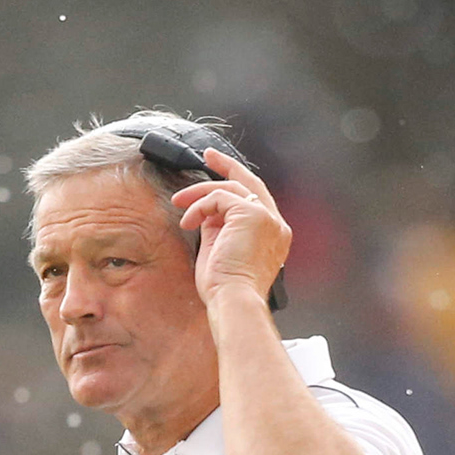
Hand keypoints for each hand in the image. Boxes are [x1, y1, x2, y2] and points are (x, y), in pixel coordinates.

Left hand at [170, 147, 291, 308]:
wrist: (234, 300)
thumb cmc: (227, 287)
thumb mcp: (221, 250)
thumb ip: (219, 227)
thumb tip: (206, 212)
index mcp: (273, 234)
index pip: (256, 199)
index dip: (236, 182)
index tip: (217, 172)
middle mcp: (276, 224)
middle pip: (251, 182)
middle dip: (228, 166)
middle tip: (208, 155)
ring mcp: (266, 217)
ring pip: (231, 188)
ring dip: (200, 193)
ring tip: (179, 202)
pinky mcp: (251, 215)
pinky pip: (219, 197)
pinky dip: (199, 206)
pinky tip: (188, 222)